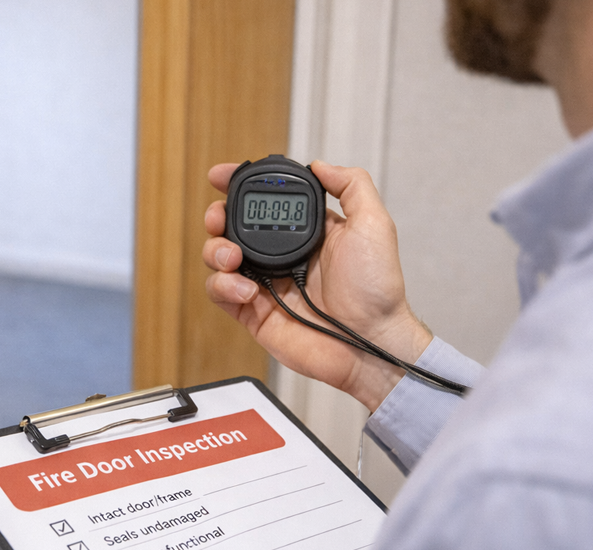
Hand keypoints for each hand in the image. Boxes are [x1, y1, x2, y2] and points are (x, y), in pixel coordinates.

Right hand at [202, 160, 431, 411]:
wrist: (371, 342)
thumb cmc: (378, 290)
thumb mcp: (374, 224)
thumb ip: (351, 186)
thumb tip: (320, 164)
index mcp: (306, 232)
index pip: (265, 203)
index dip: (240, 186)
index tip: (222, 175)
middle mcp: (282, 256)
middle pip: (233, 227)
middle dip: (217, 216)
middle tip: (218, 217)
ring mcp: (265, 284)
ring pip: (220, 259)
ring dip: (215, 250)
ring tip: (231, 257)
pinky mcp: (254, 313)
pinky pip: (222, 294)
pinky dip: (222, 286)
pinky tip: (244, 288)